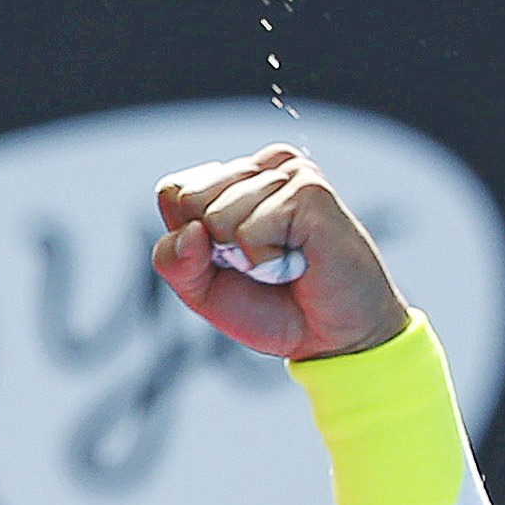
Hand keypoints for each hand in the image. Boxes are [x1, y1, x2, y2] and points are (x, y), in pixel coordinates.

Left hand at [151, 144, 408, 361]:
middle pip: (189, 199)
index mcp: (234, 180)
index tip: (229, 260)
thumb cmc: (271, 308)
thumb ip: (173, 261)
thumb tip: (191, 230)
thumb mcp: (201, 290)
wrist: (331, 337)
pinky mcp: (308, 190)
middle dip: (215, 249)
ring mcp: (288, 173)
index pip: (173, 192)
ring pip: (216, 217)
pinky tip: (299, 261)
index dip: (189, 242)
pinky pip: (248, 232)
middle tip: (260, 262)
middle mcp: (262, 167)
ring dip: (246, 260)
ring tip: (284, 262)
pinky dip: (266, 262)